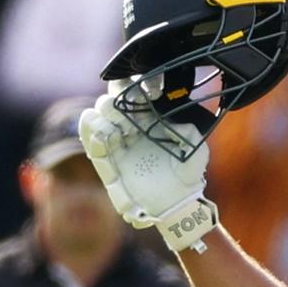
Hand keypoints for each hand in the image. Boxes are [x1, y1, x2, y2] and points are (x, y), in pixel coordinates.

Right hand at [79, 90, 218, 252]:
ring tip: (119, 124)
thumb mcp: (196, 152)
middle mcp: (130, 125)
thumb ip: (190, 134)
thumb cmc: (186, 175)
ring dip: (105, 113)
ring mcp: (116, 142)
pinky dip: (94, 133)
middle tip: (133, 106)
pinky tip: (106, 134)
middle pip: (112, 97)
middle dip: (118, 95)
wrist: (174, 204)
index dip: (139, 82)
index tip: (154, 90)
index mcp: (150, 117)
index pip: (136, 88)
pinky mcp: (106, 161)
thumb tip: (177, 123)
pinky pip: (91, 141)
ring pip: (97, 115)